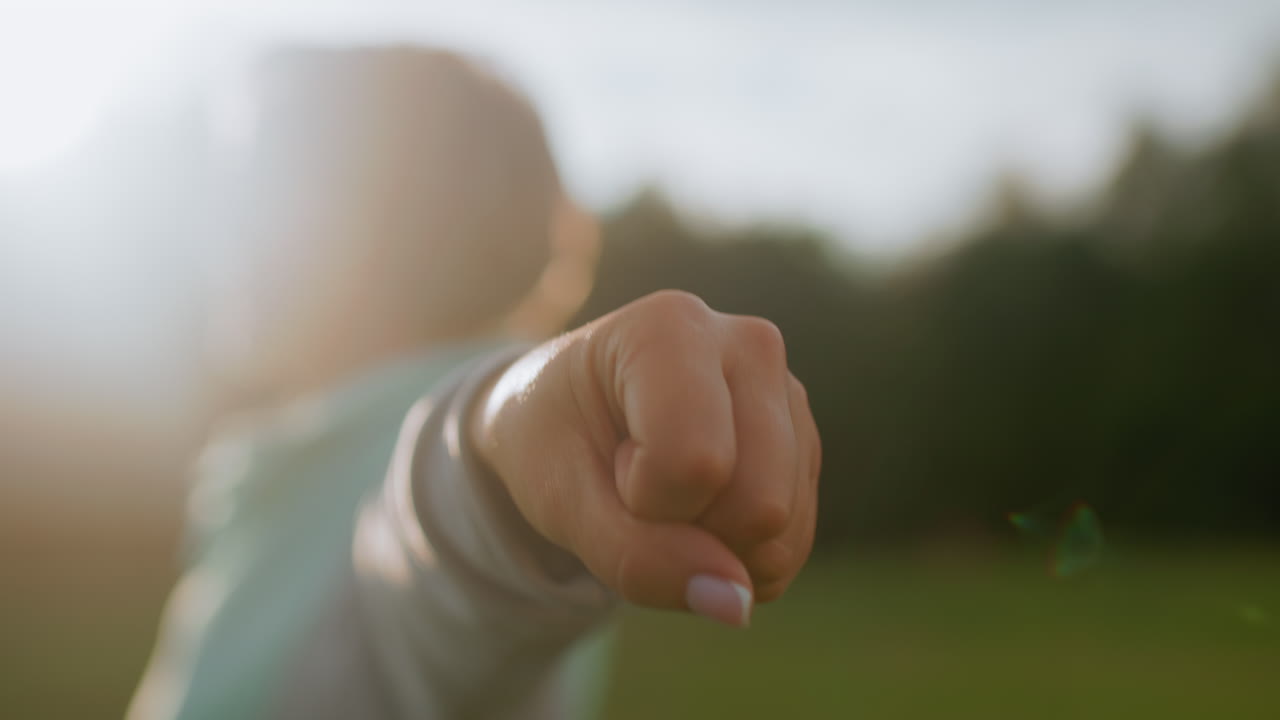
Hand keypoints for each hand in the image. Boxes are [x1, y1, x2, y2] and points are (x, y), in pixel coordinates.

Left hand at [470, 290, 820, 626]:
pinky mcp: (804, 440)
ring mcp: (786, 392)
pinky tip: (698, 510)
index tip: (607, 461)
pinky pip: (794, 541)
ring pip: (783, 526)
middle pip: (759, 501)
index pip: (696, 461)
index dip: (642, 501)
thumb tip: (738, 602)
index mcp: (671, 328)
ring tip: (665, 490)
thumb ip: (635, 558)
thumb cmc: (553, 442)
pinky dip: (738, 556)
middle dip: (686, 530)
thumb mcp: (560, 501)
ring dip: (712, 545)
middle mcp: (747, 343)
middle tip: (635, 482)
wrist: (565, 416)